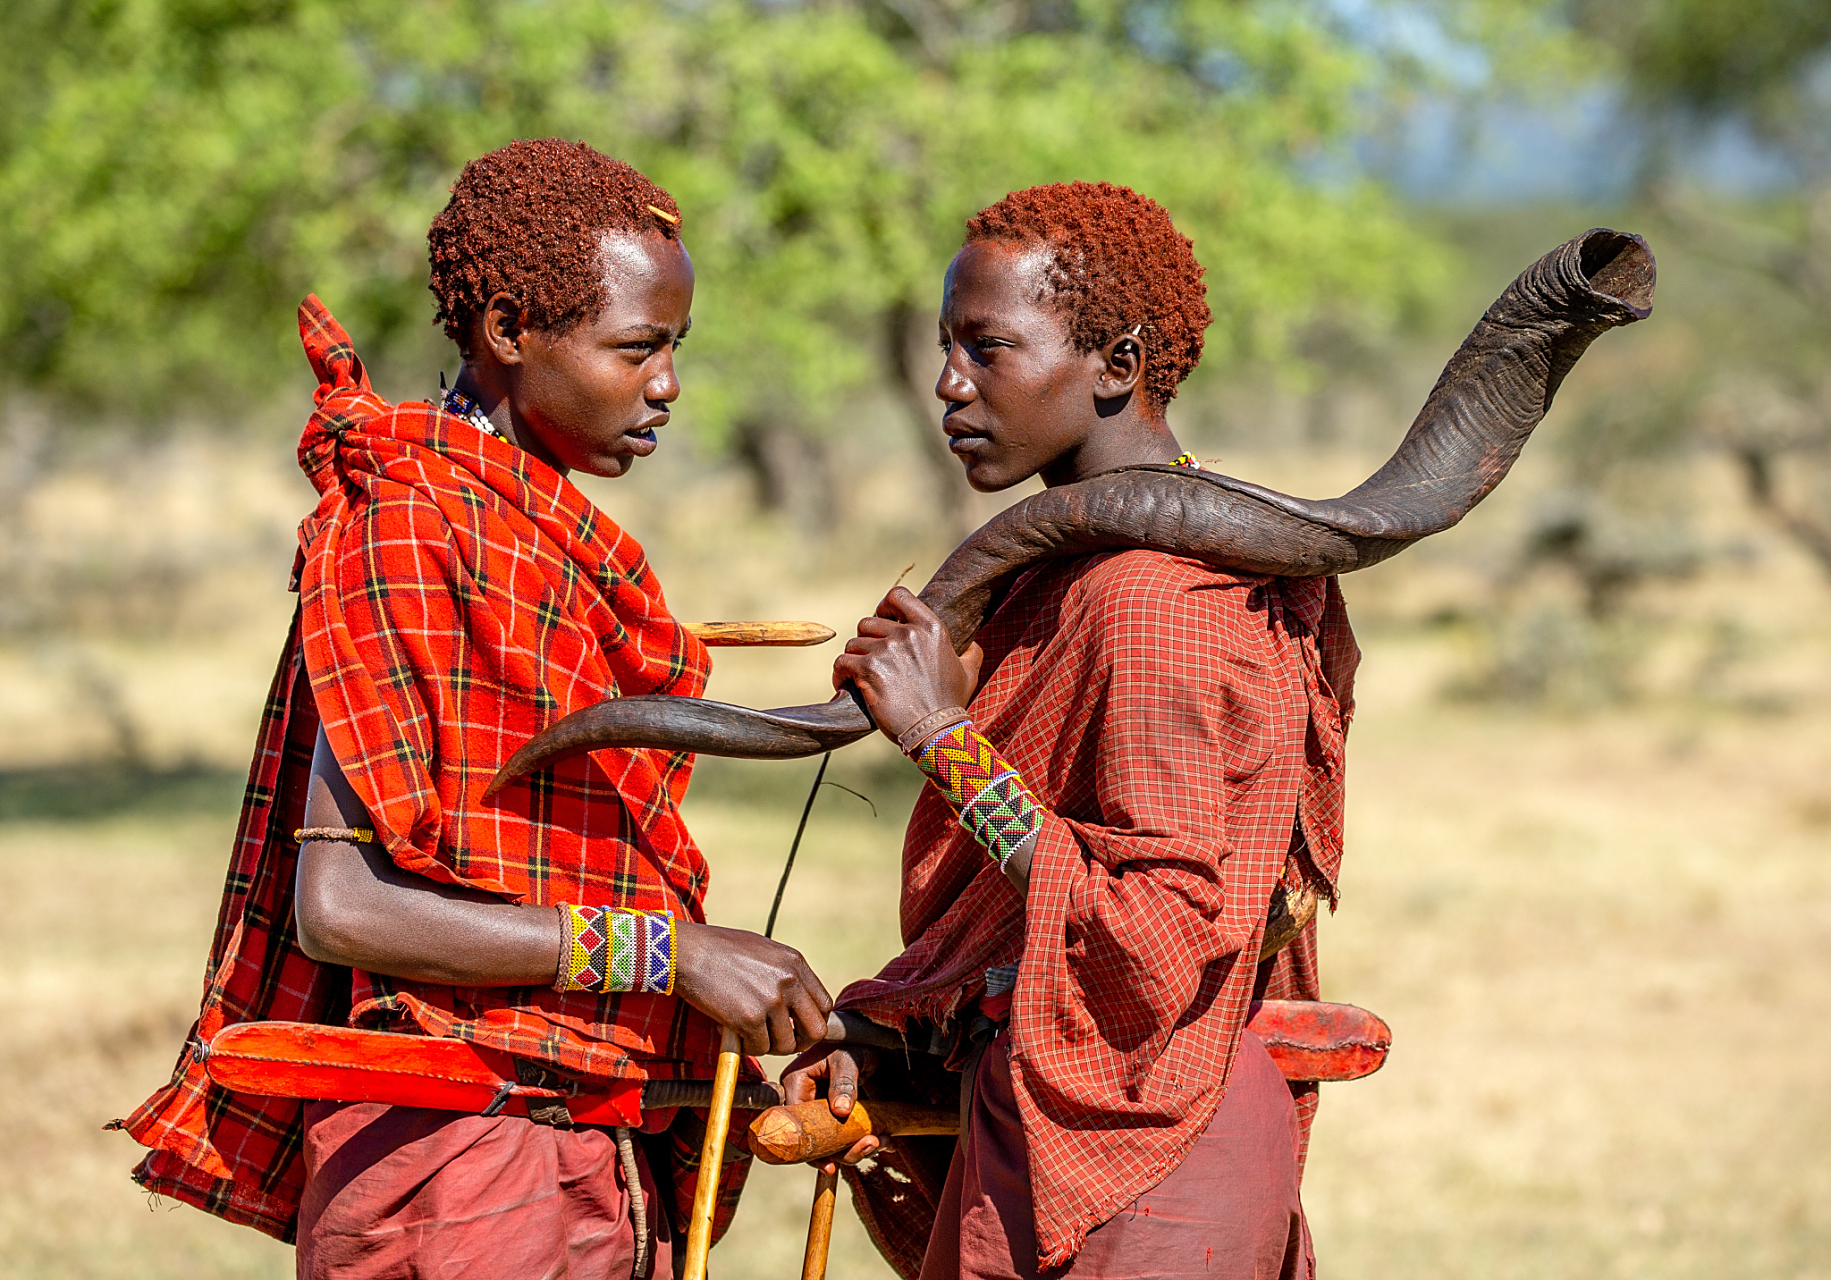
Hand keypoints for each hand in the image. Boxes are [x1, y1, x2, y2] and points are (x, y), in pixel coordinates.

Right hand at [673, 924, 832, 1055]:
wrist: (685, 951)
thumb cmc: (718, 949)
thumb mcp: (763, 951)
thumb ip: (784, 974)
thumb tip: (797, 1004)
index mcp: (795, 963)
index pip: (824, 1005)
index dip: (812, 1022)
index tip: (797, 1028)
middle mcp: (789, 981)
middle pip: (816, 1030)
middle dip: (800, 1042)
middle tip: (781, 1042)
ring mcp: (771, 1000)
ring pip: (787, 1044)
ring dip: (769, 1045)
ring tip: (751, 1034)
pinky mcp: (749, 1018)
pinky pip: (760, 1048)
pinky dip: (748, 1047)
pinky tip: (735, 1033)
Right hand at [782, 1044, 881, 1164]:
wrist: (867, 1035)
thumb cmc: (851, 1041)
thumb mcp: (847, 1059)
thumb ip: (844, 1083)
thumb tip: (840, 1110)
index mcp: (795, 1084)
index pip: (795, 1124)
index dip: (810, 1149)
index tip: (830, 1164)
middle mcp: (804, 1099)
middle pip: (815, 1139)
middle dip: (843, 1150)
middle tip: (871, 1145)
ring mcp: (820, 1108)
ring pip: (832, 1141)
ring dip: (858, 1147)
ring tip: (883, 1141)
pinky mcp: (836, 1113)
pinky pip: (846, 1134)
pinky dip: (865, 1139)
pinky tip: (885, 1140)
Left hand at [832, 586, 984, 742]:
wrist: (936, 732)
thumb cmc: (950, 704)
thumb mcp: (969, 673)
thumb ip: (970, 652)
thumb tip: (971, 644)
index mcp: (930, 627)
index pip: (897, 595)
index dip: (884, 606)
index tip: (883, 621)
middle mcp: (907, 634)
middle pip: (868, 622)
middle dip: (866, 641)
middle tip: (872, 661)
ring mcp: (886, 651)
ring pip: (853, 644)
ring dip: (854, 660)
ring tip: (860, 677)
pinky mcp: (868, 670)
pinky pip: (842, 662)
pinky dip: (840, 674)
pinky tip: (846, 685)